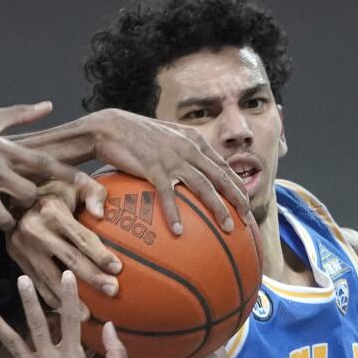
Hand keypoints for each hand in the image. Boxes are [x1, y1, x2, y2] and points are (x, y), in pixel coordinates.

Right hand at [0, 102, 80, 239]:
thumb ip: (18, 115)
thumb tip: (48, 106)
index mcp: (0, 147)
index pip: (41, 162)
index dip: (65, 173)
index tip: (84, 183)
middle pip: (27, 195)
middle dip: (30, 204)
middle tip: (25, 206)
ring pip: (4, 218)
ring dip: (7, 223)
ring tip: (2, 219)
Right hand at [7, 176, 119, 315]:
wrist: (12, 196)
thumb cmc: (53, 190)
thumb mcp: (73, 182)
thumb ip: (93, 192)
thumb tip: (100, 214)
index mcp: (52, 211)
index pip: (81, 237)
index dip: (100, 254)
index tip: (118, 268)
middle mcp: (35, 230)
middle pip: (69, 259)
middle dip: (92, 278)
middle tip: (113, 291)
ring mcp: (23, 247)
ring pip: (51, 277)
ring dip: (70, 298)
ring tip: (88, 315)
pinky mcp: (16, 258)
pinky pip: (37, 282)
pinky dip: (51, 298)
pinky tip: (66, 310)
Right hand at [14, 108, 248, 234]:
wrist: (110, 126)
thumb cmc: (135, 137)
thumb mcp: (166, 140)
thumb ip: (181, 153)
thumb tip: (190, 173)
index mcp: (194, 141)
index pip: (223, 166)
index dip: (238, 185)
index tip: (246, 204)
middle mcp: (189, 148)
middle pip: (221, 177)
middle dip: (238, 200)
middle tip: (247, 220)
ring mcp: (173, 158)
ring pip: (204, 186)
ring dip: (218, 208)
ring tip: (227, 228)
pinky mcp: (154, 167)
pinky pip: (169, 195)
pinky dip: (175, 214)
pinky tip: (179, 231)